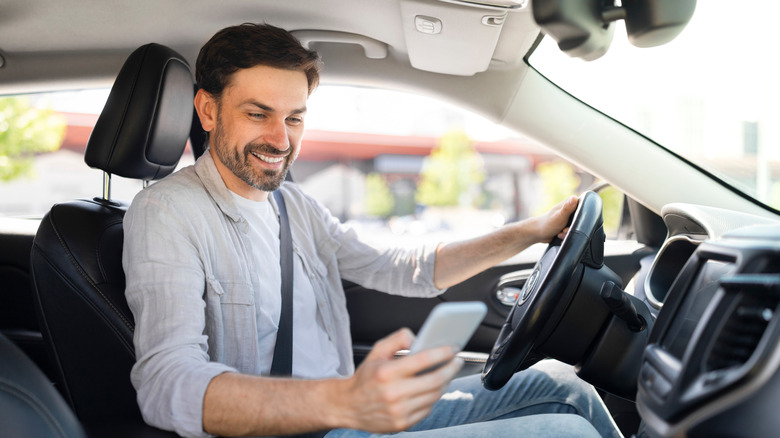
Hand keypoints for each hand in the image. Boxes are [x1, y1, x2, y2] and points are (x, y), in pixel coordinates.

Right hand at [337, 328, 462, 432]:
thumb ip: (397, 339)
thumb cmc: (365, 378)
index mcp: (386, 373)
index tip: (453, 349)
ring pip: (434, 395)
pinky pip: (428, 409)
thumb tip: (418, 338)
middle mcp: (393, 393)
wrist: (348, 406)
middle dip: (451, 368)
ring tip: (447, 373)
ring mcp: (399, 411)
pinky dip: (434, 397)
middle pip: (435, 380)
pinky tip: (433, 388)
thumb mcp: (376, 352)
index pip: (423, 360)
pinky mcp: (402, 423)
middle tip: (457, 361)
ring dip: (445, 383)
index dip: (442, 353)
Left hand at [535, 195, 577, 242]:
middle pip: (580, 220)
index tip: (573, 222)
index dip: (581, 217)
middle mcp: (570, 210)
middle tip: (564, 230)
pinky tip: (560, 236)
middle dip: (572, 228)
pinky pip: (572, 233)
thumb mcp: (560, 216)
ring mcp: (568, 219)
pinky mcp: (567, 226)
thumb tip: (574, 198)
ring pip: (576, 228)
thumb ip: (568, 207)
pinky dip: (566, 236)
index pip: (583, 207)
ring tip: (560, 233)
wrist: (538, 233)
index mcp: (569, 203)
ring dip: (568, 233)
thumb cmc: (548, 223)